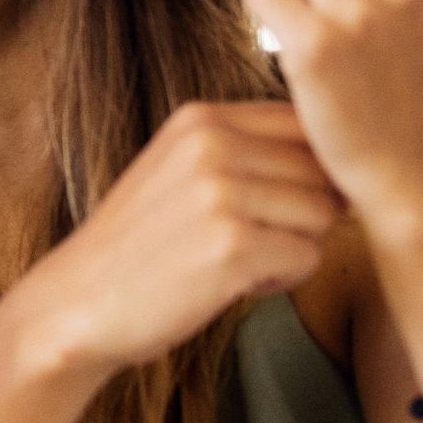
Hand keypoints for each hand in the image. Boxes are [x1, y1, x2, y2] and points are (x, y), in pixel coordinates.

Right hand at [6, 101, 341, 378]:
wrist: (75, 303)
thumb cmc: (140, 247)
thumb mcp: (181, 171)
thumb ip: (246, 150)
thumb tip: (346, 159)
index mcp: (200, 118)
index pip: (307, 122)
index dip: (311, 168)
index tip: (274, 202)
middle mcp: (211, 144)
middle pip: (323, 172)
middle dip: (301, 213)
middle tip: (246, 240)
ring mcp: (220, 193)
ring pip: (323, 215)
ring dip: (293, 248)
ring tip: (235, 260)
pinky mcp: (230, 245)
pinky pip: (307, 258)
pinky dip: (280, 280)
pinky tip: (231, 284)